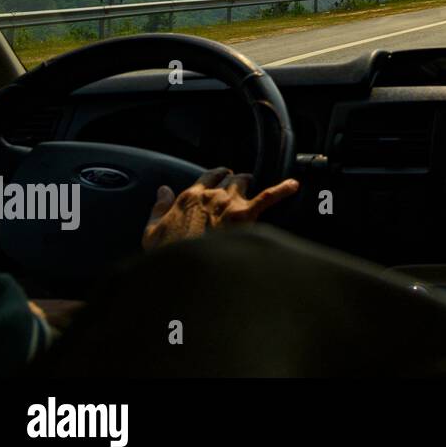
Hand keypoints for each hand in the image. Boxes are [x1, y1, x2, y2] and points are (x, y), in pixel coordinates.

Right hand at [142, 168, 299, 250]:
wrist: (185, 270)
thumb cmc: (168, 254)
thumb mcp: (152, 231)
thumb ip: (159, 208)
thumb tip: (162, 190)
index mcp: (189, 197)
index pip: (207, 176)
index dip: (216, 176)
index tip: (221, 177)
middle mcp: (210, 195)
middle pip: (228, 176)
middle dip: (234, 179)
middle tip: (239, 185)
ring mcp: (228, 202)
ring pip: (244, 181)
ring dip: (248, 183)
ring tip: (253, 186)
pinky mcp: (245, 213)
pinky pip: (268, 197)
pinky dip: (282, 189)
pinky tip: (293, 185)